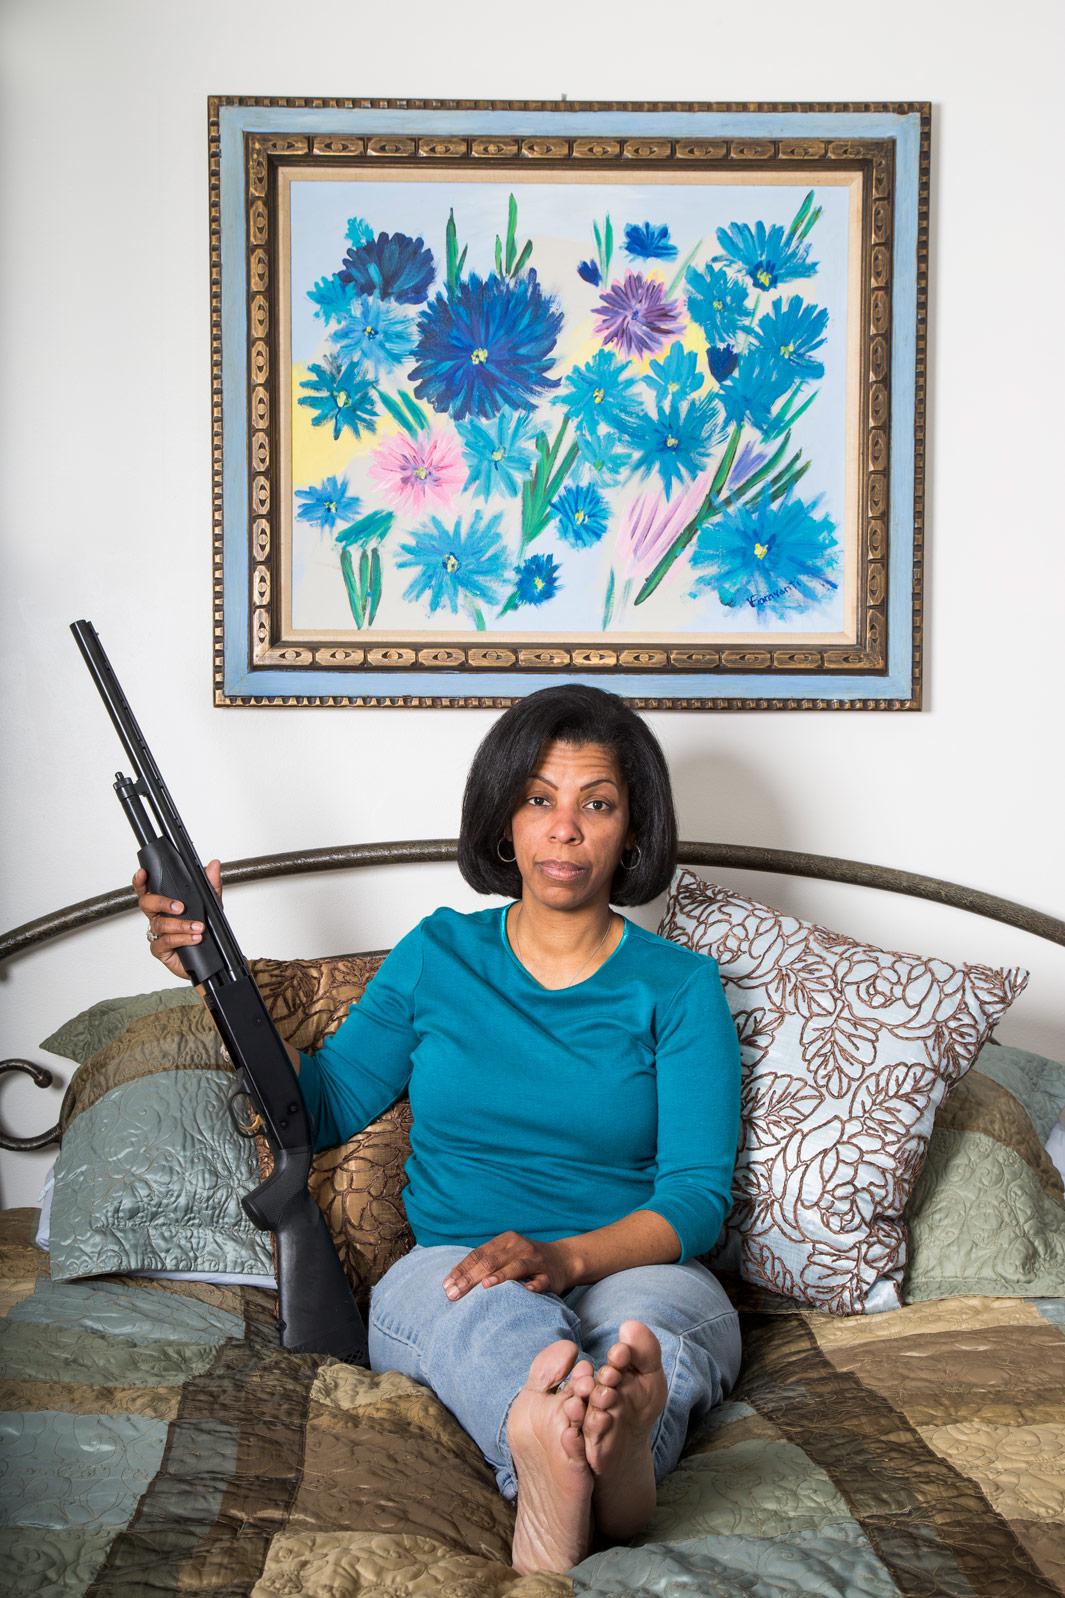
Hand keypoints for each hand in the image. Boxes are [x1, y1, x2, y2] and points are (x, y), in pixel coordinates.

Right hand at [134, 858, 222, 980]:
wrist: (209, 959)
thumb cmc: (204, 930)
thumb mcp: (212, 905)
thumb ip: (211, 885)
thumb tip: (214, 865)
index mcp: (165, 904)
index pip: (148, 889)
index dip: (141, 881)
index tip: (143, 873)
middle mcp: (158, 917)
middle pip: (147, 904)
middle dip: (162, 902)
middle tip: (180, 907)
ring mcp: (158, 934)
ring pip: (159, 924)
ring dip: (180, 924)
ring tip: (197, 926)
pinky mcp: (161, 949)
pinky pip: (165, 942)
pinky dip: (181, 939)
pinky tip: (193, 938)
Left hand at [442, 1231, 576, 1299]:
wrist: (564, 1259)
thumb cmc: (526, 1260)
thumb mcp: (506, 1254)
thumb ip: (485, 1262)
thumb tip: (453, 1281)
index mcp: (505, 1241)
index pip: (478, 1254)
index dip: (461, 1269)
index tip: (446, 1285)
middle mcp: (519, 1247)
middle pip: (491, 1261)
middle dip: (471, 1278)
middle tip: (454, 1294)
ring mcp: (536, 1260)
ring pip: (515, 1267)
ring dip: (500, 1276)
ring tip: (485, 1287)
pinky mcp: (550, 1275)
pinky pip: (540, 1281)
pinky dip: (532, 1286)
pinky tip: (524, 1291)